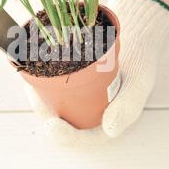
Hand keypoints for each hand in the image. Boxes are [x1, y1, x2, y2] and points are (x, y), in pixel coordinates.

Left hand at [25, 0, 168, 145]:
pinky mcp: (71, 78)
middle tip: (32, 96)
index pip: (82, 136)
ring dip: (39, 97)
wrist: (136, 32)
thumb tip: (110, 129)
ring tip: (29, 85)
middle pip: (62, 121)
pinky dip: (41, 80)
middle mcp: (90, 112)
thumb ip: (128, 105)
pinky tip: (30, 71)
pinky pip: (52, 85)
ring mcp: (79, 96)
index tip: (51, 126)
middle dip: (44, 112)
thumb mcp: (139, 82)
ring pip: (54, 104)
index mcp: (106, 120)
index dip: (64, 135)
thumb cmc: (140, 59)